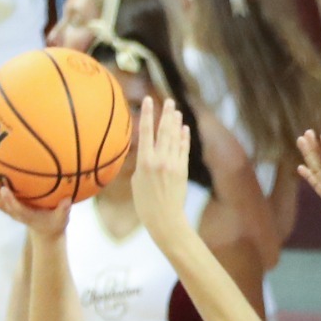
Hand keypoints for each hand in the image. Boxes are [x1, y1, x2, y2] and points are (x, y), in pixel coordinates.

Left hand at [0, 170, 70, 235]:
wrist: (44, 230)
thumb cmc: (54, 222)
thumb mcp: (62, 219)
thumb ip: (63, 210)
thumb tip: (67, 199)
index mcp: (27, 216)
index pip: (16, 208)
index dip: (9, 200)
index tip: (4, 190)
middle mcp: (14, 212)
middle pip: (0, 203)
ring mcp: (9, 208)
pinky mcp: (6, 203)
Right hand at [130, 97, 192, 239]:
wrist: (165, 220)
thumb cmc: (145, 204)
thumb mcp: (137, 182)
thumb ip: (142, 164)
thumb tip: (148, 153)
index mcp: (144, 162)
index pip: (146, 132)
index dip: (147, 114)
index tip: (149, 100)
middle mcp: (160, 160)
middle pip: (163, 131)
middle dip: (166, 114)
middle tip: (168, 101)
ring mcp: (173, 165)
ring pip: (175, 138)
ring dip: (175, 122)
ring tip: (176, 110)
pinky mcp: (183, 171)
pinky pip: (183, 149)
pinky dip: (184, 138)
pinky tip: (184, 129)